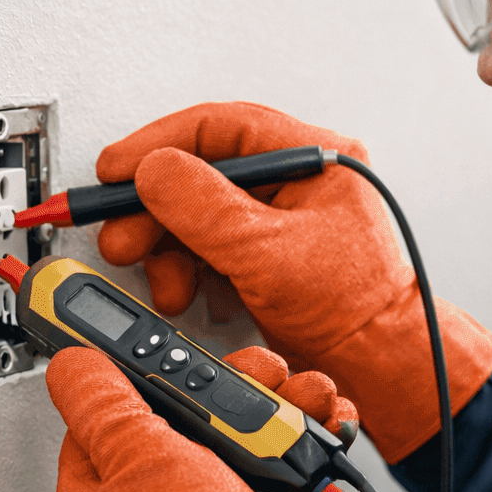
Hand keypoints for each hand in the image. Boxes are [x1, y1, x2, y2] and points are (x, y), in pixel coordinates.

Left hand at [48, 343, 358, 491]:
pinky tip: (323, 425)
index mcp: (106, 483)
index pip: (114, 406)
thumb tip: (70, 363)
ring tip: (299, 401)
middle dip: (236, 382)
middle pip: (195, 407)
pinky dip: (315, 436)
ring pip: (251, 427)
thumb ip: (101, 402)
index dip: (146, 369)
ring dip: (285, 403)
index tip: (172, 345)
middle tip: (257, 376)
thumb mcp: (130, 456)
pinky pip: (295, 458)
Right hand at [95, 101, 491, 461]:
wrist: (375, 365)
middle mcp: (296, 179)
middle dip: (154, 208)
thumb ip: (204, 207)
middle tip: (121, 233)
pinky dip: (186, 268)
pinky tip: (184, 290)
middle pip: (201, 172)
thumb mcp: (267, 251)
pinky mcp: (265, 253)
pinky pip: (208, 245)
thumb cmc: (354, 309)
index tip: (116, 170)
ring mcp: (279, 218)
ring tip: (159, 278)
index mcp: (313, 157)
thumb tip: (153, 171)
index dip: (158, 145)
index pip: (220, 127)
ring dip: (166, 246)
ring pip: (198, 213)